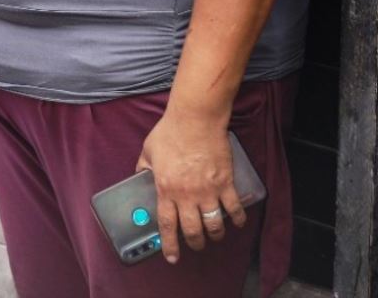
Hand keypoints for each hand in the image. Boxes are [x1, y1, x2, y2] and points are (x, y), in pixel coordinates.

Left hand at [137, 109, 244, 263]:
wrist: (195, 120)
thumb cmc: (170, 132)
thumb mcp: (148, 150)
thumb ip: (143, 167)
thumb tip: (138, 176)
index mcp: (165, 189)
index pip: (167, 225)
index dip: (170, 245)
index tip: (172, 257)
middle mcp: (187, 195)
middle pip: (193, 230)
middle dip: (195, 243)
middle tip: (196, 244)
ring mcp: (208, 191)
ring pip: (215, 225)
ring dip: (216, 235)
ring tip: (215, 236)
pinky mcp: (226, 183)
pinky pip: (235, 208)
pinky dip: (238, 219)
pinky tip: (237, 222)